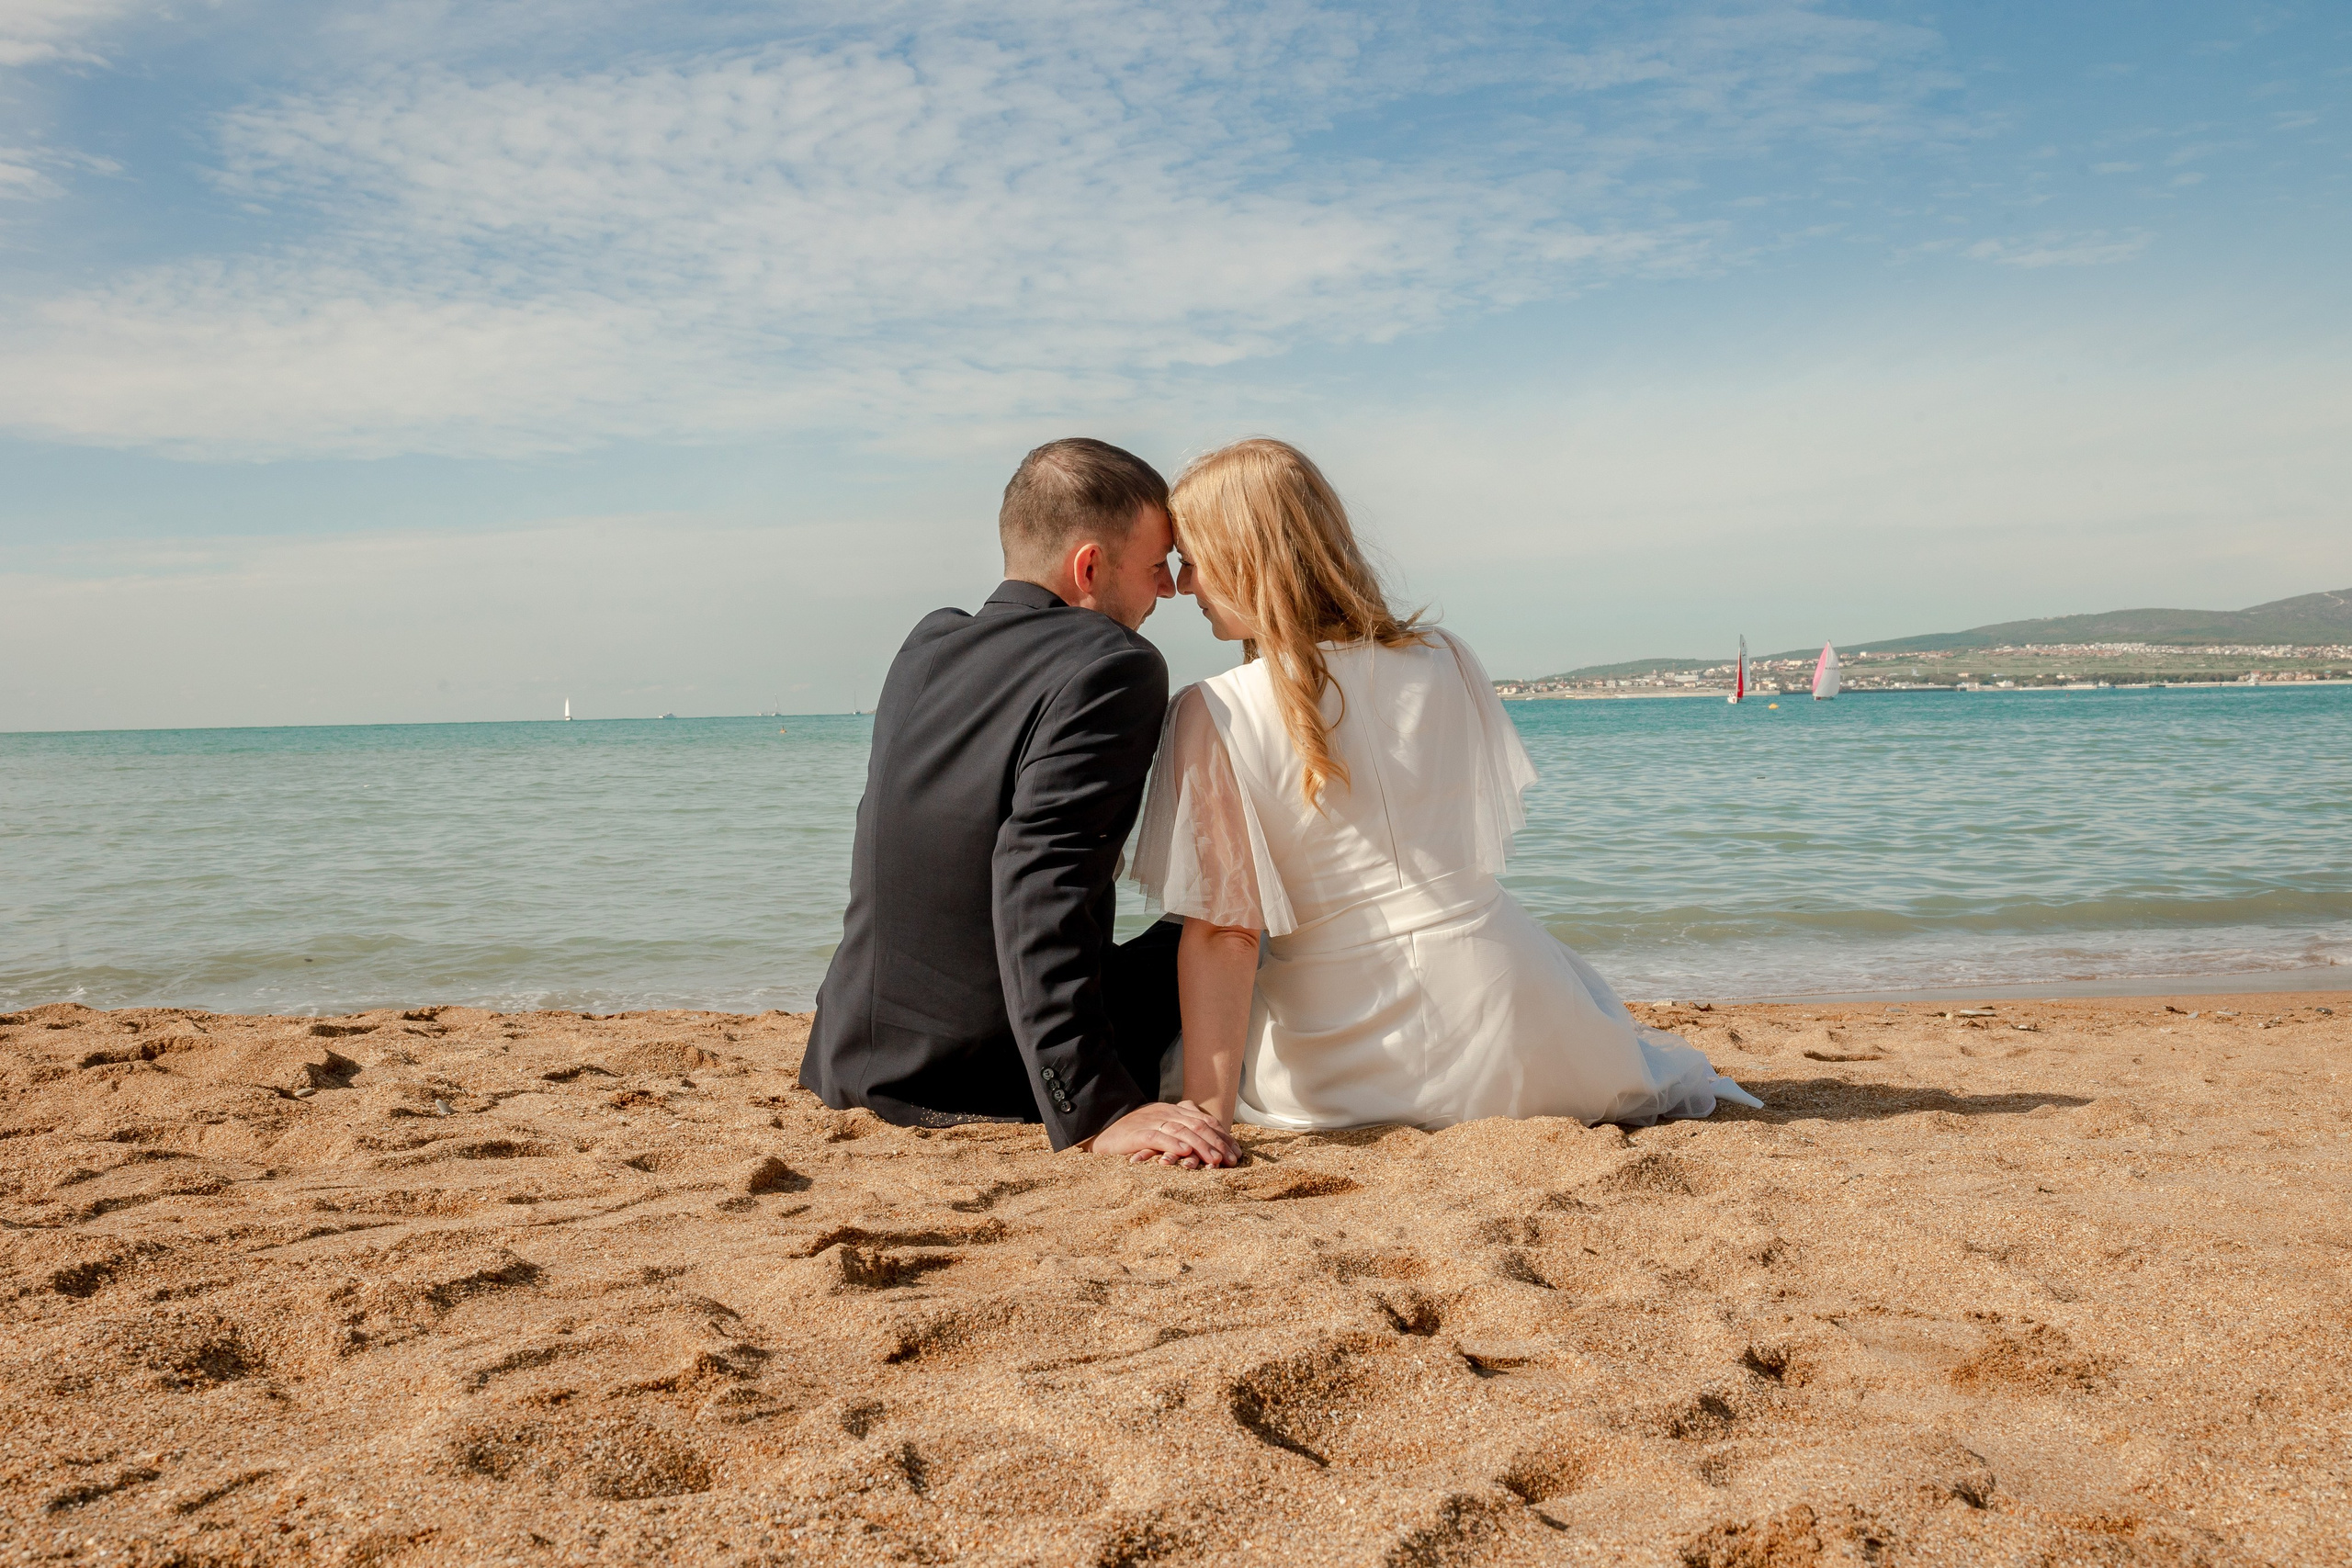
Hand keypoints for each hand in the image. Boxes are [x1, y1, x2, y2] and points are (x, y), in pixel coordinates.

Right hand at [1087, 1099, 1240, 1168]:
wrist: (1100, 1131)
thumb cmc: (1131, 1133)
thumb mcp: (1158, 1127)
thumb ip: (1178, 1128)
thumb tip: (1202, 1140)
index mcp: (1172, 1110)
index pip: (1204, 1121)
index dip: (1223, 1136)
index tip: (1236, 1152)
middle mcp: (1165, 1113)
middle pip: (1198, 1125)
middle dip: (1218, 1143)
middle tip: (1231, 1160)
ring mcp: (1151, 1121)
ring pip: (1183, 1131)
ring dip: (1202, 1146)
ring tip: (1215, 1160)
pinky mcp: (1137, 1133)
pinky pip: (1158, 1137)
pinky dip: (1173, 1144)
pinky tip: (1186, 1152)